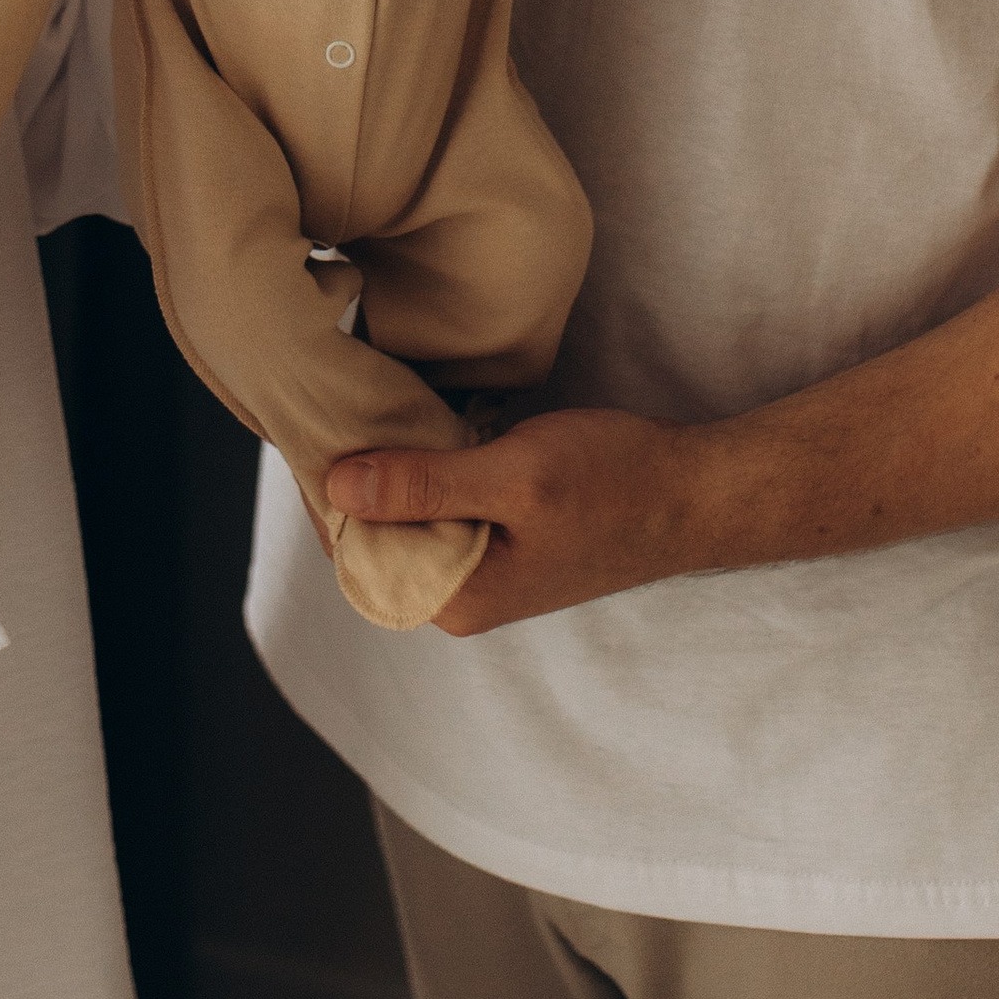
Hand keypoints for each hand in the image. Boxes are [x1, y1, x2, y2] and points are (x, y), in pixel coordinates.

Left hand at [326, 410, 711, 632]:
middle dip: (348, 475)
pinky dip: (419, 466)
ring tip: (359, 404)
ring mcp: (482, 568)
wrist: (694, 491)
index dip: (324, 488)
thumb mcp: (515, 476)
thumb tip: (338, 484)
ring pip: (403, 517)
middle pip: (373, 536)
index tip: (305, 422)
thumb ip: (425, 485)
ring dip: (383, 467)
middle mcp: (462, 595)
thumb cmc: (617, 483)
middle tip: (327, 400)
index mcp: (458, 597)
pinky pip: (436, 506)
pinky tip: (410, 423)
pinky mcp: (499, 539)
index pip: (354, 551)